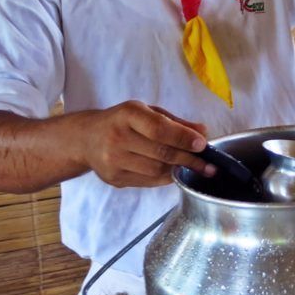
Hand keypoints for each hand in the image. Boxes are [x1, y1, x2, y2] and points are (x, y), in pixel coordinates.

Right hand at [70, 101, 212, 187]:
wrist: (86, 138)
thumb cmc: (122, 122)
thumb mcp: (146, 112)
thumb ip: (174, 122)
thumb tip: (202, 132)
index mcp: (127, 114)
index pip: (159, 129)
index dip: (183, 138)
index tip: (202, 144)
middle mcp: (117, 137)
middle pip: (160, 153)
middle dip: (188, 159)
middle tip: (208, 164)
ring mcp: (113, 161)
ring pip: (156, 170)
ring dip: (179, 170)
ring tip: (195, 168)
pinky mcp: (114, 178)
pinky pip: (148, 181)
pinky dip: (166, 177)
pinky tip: (176, 172)